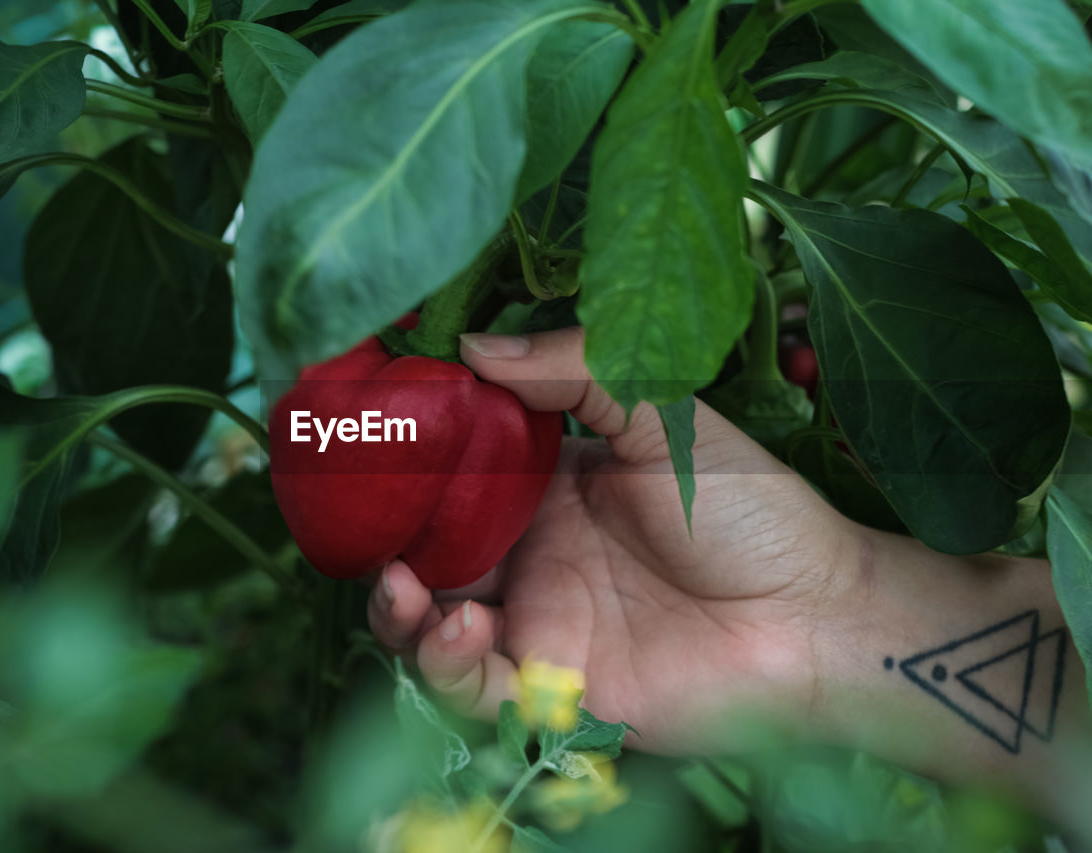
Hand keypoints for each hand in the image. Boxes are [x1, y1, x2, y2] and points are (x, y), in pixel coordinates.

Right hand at [367, 326, 861, 753]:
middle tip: (348, 521)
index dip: (401, 456)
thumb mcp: (665, 416)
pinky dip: (446, 665)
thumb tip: (470, 344)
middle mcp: (526, 556)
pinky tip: (463, 629)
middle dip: (375, 542)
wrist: (814, 620)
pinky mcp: (550, 692)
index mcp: (545, 488)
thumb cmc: (750, 512)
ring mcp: (533, 624)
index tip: (358, 426)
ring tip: (403, 585)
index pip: (448, 472)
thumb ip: (576, 370)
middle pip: (421, 550)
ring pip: (426, 625)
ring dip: (395, 610)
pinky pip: (470, 688)